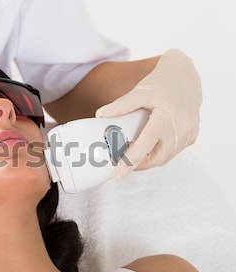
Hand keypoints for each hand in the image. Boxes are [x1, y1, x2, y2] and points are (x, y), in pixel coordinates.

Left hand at [95, 49, 201, 179]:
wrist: (185, 75)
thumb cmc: (161, 82)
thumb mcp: (140, 91)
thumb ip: (121, 105)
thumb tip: (100, 115)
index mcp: (167, 117)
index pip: (145, 146)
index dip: (129, 162)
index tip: (117, 175)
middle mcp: (182, 128)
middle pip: (155, 158)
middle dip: (137, 163)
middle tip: (120, 162)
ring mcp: (189, 133)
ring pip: (164, 158)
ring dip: (148, 160)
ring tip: (132, 154)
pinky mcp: (192, 136)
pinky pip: (172, 152)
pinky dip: (159, 153)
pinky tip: (148, 147)